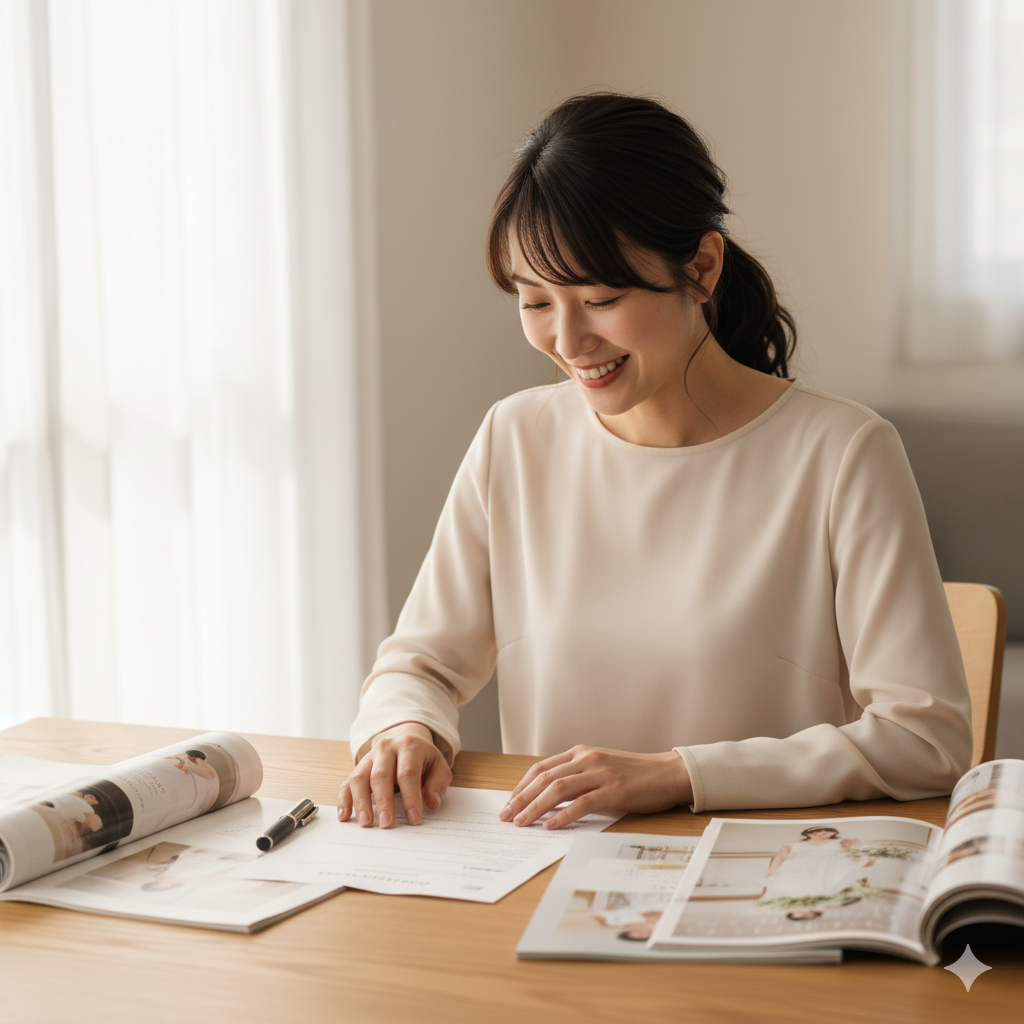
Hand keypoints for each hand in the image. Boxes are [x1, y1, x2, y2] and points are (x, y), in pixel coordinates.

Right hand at [337, 723, 451, 828]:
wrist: (405, 739)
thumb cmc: (422, 759)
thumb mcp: (438, 765)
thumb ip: (438, 782)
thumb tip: (432, 801)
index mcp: (409, 746)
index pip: (408, 772)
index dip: (410, 796)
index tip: (414, 818)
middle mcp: (386, 748)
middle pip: (381, 775)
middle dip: (383, 801)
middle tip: (387, 824)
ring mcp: (369, 758)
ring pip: (359, 778)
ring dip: (361, 802)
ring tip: (366, 823)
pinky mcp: (358, 768)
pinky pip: (347, 783)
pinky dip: (344, 800)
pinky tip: (345, 816)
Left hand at [497, 744, 692, 829]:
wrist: (669, 773)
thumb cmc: (635, 775)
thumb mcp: (601, 769)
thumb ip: (577, 778)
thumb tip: (549, 799)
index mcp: (581, 753)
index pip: (542, 767)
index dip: (522, 785)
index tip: (509, 802)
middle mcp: (587, 759)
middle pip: (544, 778)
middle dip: (521, 798)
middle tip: (506, 816)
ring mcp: (600, 774)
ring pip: (558, 789)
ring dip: (536, 807)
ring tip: (522, 823)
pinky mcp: (614, 791)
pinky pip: (583, 803)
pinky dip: (563, 815)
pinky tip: (551, 826)